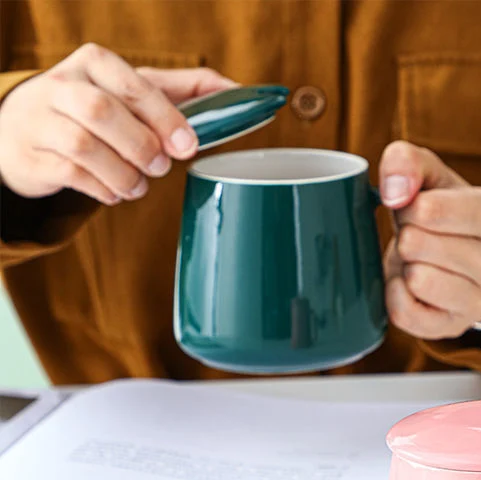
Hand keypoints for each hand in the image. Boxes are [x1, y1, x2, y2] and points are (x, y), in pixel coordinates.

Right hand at [0, 43, 235, 204]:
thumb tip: (234, 90)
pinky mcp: (34, 156)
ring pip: (84, 146)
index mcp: (94, 64)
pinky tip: (114, 192)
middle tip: (161, 167)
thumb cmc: (93, 110)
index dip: (164, 116)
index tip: (190, 145)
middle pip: (102, 111)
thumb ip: (181, 90)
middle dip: (141, 146)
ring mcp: (41, 119)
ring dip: (124, 174)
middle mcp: (62, 84)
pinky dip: (103, 190)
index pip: (131, 84)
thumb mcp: (131, 92)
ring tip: (138, 185)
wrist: (24, 132)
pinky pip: (72, 175)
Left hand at [379, 141, 480, 340]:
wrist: (478, 264)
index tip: (420, 210)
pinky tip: (410, 285)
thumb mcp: (434, 176)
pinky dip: (396, 294)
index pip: (428, 209)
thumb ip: (407, 161)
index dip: (409, 206)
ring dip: (405, 266)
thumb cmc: (449, 214)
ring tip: (422, 260)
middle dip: (407, 235)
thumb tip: (394, 193)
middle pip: (416, 243)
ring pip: (414, 279)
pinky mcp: (453, 328)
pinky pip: (404, 312)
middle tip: (421, 237)